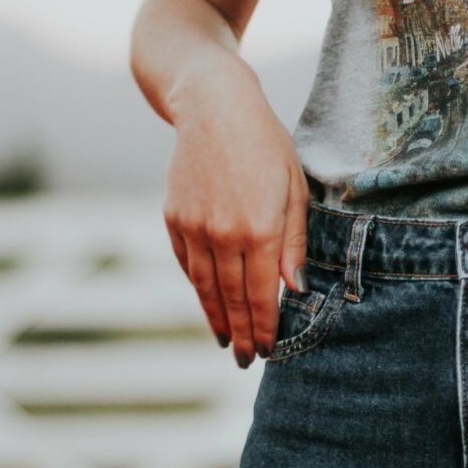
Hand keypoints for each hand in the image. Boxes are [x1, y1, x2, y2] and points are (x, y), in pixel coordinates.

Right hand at [162, 62, 308, 367]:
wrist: (212, 106)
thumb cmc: (265, 144)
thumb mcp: (294, 188)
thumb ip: (293, 242)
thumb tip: (293, 289)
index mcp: (260, 229)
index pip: (261, 295)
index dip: (265, 327)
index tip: (269, 351)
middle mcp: (223, 234)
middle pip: (232, 299)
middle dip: (242, 334)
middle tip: (247, 360)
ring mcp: (194, 228)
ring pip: (205, 288)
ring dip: (216, 319)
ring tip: (227, 341)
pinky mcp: (173, 219)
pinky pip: (187, 265)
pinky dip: (198, 288)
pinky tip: (208, 304)